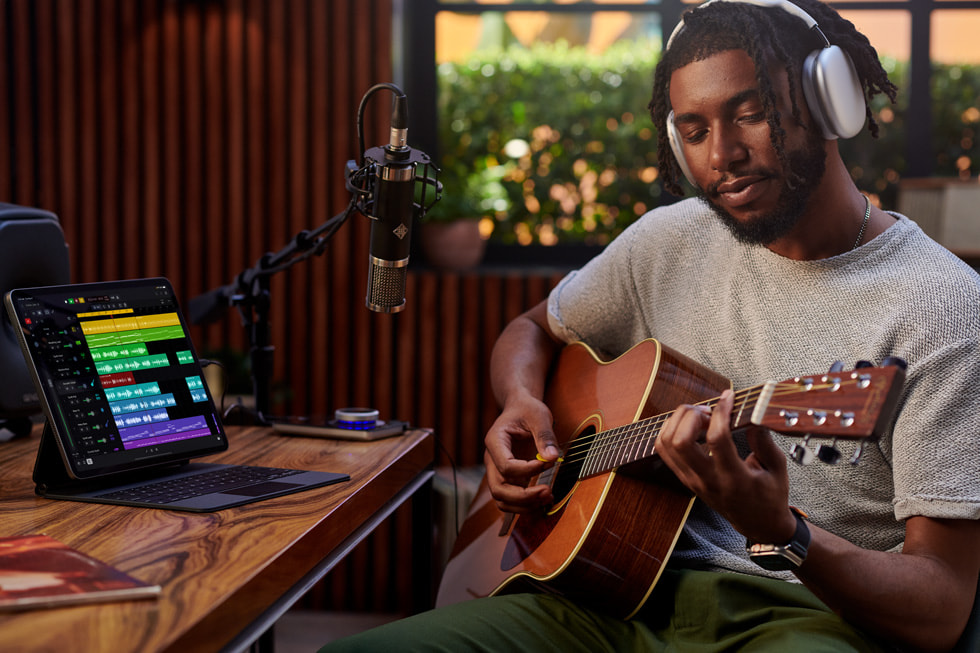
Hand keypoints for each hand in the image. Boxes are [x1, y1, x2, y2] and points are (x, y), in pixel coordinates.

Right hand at [483, 394, 560, 513]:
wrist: (520, 409)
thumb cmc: (527, 410)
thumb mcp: (539, 416)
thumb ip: (545, 436)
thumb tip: (552, 458)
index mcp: (495, 441)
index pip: (506, 466)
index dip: (528, 470)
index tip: (548, 463)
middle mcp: (491, 459)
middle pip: (499, 489)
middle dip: (524, 496)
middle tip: (548, 492)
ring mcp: (496, 471)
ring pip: (501, 499)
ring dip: (524, 505)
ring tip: (548, 497)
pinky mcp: (506, 478)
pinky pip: (509, 500)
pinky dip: (524, 505)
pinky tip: (543, 499)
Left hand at [656, 389, 797, 543]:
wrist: (758, 524)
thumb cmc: (770, 496)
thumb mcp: (777, 468)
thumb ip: (765, 441)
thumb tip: (753, 415)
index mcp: (734, 479)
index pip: (717, 439)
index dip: (721, 412)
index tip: (729, 397)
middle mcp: (708, 480)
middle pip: (680, 442)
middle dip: (691, 416)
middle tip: (709, 410)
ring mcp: (692, 480)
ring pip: (667, 444)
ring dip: (678, 421)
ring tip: (699, 416)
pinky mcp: (685, 479)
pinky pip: (664, 451)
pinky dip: (670, 431)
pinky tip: (690, 425)